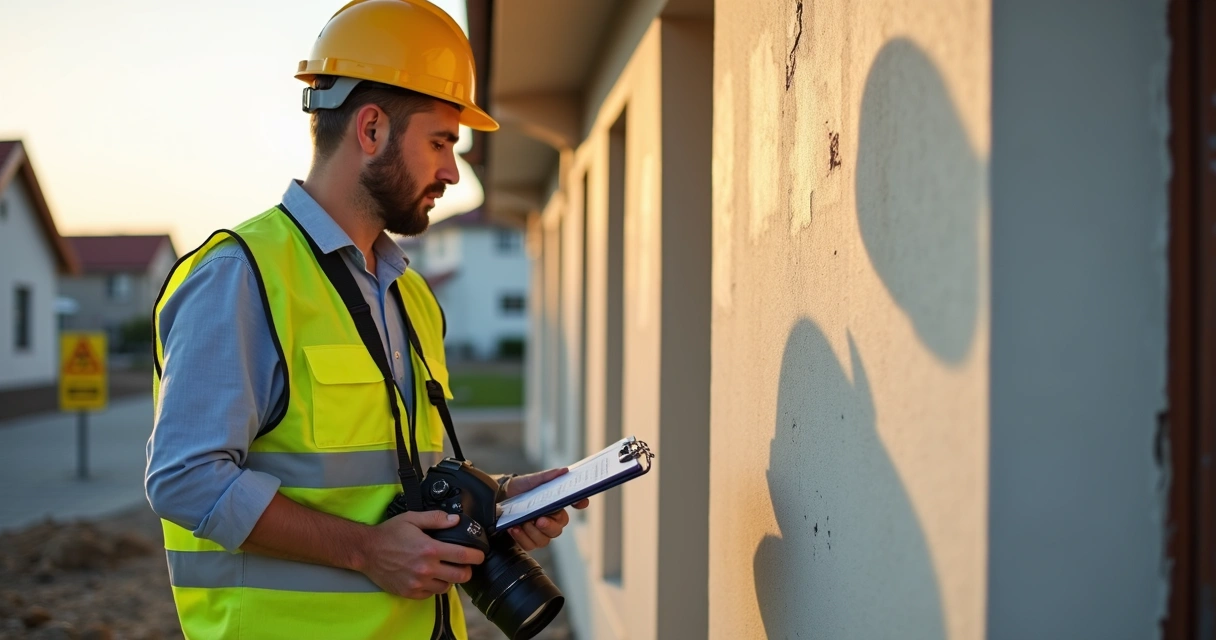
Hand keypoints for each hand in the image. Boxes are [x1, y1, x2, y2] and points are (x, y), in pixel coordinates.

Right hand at [358, 510, 485, 599]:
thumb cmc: (389, 534)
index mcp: (429, 549)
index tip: (480, 555)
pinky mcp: (410, 592)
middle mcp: (426, 568)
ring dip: (450, 579)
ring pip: (446, 587)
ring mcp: (418, 583)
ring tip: (446, 570)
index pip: (463, 556)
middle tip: (466, 564)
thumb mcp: (412, 518)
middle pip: (460, 576)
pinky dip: (434, 587)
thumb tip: (455, 519)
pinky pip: (430, 594)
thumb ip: (436, 518)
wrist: (366, 551)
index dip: (477, 556)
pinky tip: (431, 577)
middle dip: (468, 570)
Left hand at [501, 468, 589, 550]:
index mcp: (554, 504)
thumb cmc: (518, 489)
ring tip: (522, 523)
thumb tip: (564, 470)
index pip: (573, 504)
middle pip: (558, 529)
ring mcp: (537, 532)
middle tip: (539, 520)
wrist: (497, 498)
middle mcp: (549, 519)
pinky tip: (514, 528)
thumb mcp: (530, 481)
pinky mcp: (526, 540)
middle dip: (549, 526)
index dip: (580, 502)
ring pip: (544, 540)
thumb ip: (546, 476)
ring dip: (532, 533)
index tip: (581, 502)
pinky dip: (521, 538)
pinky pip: (529, 545)